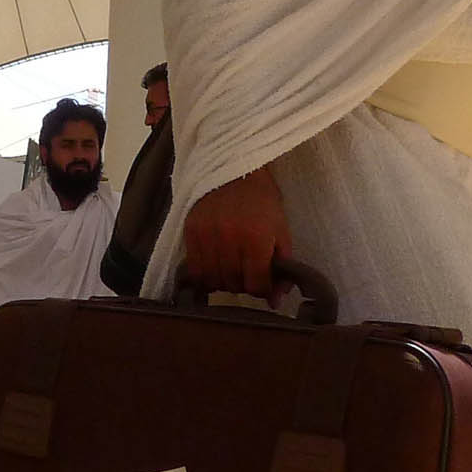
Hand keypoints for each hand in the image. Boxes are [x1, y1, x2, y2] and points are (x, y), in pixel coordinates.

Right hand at [180, 166, 290, 295]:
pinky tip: (214, 268)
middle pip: (233, 284)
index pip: (255, 284)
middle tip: (247, 275)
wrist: (236, 170)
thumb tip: (275, 301)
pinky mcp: (190, 232)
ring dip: (223, 282)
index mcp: (257, 238)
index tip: (263, 284)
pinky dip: (204, 276)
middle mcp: (230, 239)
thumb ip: (281, 267)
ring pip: (212, 280)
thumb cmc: (263, 201)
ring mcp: (207, 236)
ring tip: (231, 271)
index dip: (262, 290)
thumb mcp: (281, 231)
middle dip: (243, 285)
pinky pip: (194, 269)